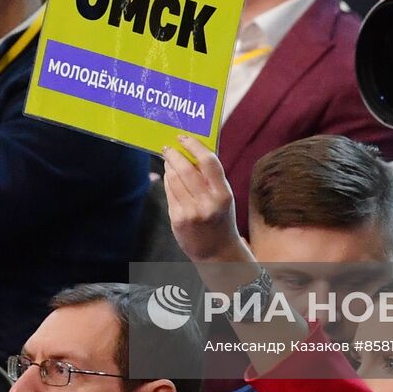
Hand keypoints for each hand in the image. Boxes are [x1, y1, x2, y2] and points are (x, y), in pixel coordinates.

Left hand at [161, 135, 250, 264]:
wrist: (217, 253)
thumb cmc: (221, 218)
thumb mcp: (224, 197)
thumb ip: (211, 177)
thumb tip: (191, 151)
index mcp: (223, 194)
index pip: (208, 162)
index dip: (194, 146)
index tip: (183, 138)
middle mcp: (207, 203)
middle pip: (186, 169)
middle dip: (174, 155)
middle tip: (168, 147)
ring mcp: (191, 212)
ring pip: (174, 180)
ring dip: (169, 166)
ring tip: (169, 160)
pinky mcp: (178, 220)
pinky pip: (170, 193)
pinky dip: (168, 181)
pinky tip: (170, 177)